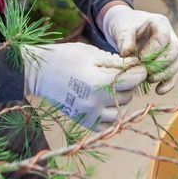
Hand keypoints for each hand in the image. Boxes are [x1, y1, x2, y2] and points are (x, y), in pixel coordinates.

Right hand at [21, 42, 146, 129]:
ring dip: (122, 99)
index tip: (136, 65)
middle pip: (128, 95)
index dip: (138, 70)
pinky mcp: (84, 121)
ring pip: (121, 112)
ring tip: (112, 87)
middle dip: (129, 83)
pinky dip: (112, 115)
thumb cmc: (65, 57)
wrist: (39, 73)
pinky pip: (108, 124)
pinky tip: (106, 101)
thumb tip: (136, 66)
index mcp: (98, 82)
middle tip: (120, 73)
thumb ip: (116, 62)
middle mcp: (94, 102)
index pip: (133, 80)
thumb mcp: (92, 53)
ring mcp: (89, 114)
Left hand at [102, 5, 177, 94]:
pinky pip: (175, 72)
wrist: (126, 29)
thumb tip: (126, 54)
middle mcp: (170, 35)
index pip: (163, 37)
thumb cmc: (125, 26)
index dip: (154, 50)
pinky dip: (169, 83)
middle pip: (175, 50)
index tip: (141, 59)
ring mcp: (172, 48)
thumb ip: (125, 40)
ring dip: (165, 74)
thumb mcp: (122, 29)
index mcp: (159, 23)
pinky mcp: (171, 61)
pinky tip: (159, 91)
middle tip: (145, 72)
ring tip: (149, 80)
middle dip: (160, 64)